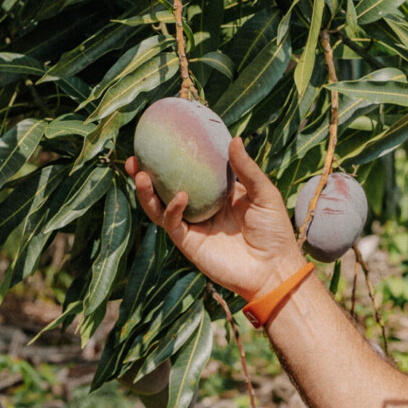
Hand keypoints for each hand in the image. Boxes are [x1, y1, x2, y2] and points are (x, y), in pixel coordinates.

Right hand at [125, 137, 303, 299]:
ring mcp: (192, 226)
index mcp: (215, 193)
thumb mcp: (264, 194)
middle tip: (134, 158)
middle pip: (165, 188)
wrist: (273, 269)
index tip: (159, 139)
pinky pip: (173, 224)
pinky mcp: (189, 244)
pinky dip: (172, 209)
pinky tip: (180, 197)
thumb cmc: (274, 230)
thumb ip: (247, 169)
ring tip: (140, 174)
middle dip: (146, 174)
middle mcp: (199, 207)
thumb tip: (234, 138)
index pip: (189, 171)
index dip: (172, 158)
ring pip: (160, 207)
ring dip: (146, 192)